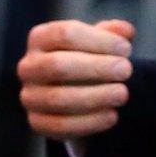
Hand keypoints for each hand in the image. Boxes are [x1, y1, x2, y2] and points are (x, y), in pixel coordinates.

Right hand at [17, 19, 135, 140]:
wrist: (75, 89)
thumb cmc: (89, 57)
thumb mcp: (100, 40)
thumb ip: (113, 32)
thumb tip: (126, 30)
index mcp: (40, 38)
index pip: (65, 34)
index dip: (100, 41)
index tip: (126, 49)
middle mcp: (29, 66)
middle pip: (57, 65)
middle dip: (97, 68)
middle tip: (126, 70)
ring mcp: (30, 96)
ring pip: (58, 98)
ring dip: (96, 96)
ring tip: (123, 93)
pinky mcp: (37, 122)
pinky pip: (60, 125)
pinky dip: (89, 122)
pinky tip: (112, 115)